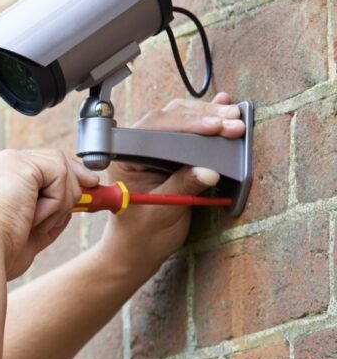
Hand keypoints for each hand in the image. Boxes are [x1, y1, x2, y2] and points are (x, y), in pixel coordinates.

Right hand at [0, 149, 98, 279]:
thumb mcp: (27, 228)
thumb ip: (49, 209)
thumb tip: (78, 197)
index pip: (36, 168)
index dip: (63, 181)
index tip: (85, 192)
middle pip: (50, 160)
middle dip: (74, 182)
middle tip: (93, 194)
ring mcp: (5, 159)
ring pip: (59, 167)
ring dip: (60, 202)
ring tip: (35, 224)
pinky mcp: (18, 163)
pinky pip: (60, 175)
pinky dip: (57, 201)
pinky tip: (34, 217)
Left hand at [101, 92, 245, 269]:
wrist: (139, 249)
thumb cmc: (141, 233)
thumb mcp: (162, 210)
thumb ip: (182, 186)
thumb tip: (208, 171)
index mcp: (125, 157)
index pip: (155, 129)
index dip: (185, 125)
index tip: (213, 128)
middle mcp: (138, 147)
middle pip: (170, 119)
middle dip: (203, 119)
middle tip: (233, 123)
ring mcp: (155, 148)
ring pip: (180, 120)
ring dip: (209, 117)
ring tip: (234, 117)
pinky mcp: (171, 154)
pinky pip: (188, 132)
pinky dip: (206, 121)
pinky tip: (222, 109)